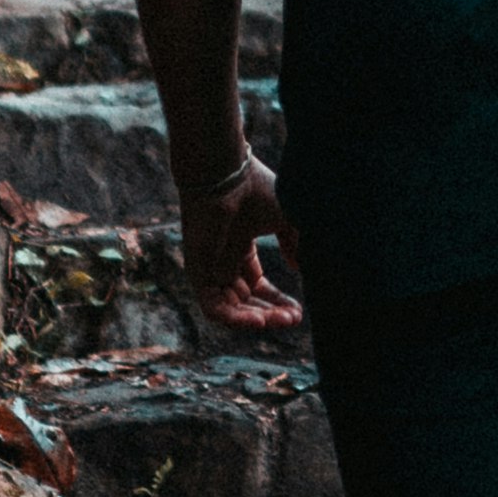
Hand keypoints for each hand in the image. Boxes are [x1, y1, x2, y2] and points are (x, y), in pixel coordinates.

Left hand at [180, 148, 302, 336]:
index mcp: (240, 246)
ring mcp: (209, 267)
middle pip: (246, 300)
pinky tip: (259, 321)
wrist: (228, 175)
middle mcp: (223, 259)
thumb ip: (294, 243)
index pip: (257, 285)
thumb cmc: (255, 190)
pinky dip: (234, 319)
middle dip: (271, 313)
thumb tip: (300, 268)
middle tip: (294, 320)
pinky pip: (213, 307)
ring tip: (281, 321)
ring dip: (257, 319)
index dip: (278, 301)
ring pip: (231, 308)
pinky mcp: (197, 272)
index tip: (299, 313)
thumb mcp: (286, 219)